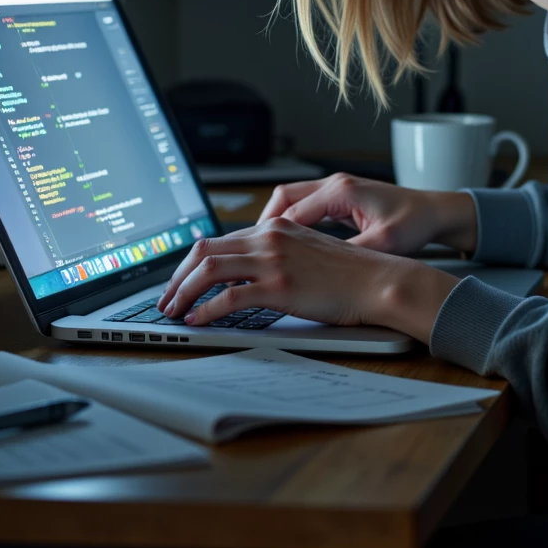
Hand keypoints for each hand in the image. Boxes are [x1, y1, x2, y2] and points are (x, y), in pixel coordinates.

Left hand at [154, 217, 459, 339]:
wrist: (381, 281)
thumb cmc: (353, 274)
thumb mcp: (309, 253)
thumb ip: (278, 256)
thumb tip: (246, 278)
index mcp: (276, 226)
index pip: (219, 239)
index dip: (192, 262)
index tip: (181, 281)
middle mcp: (270, 237)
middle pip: (204, 250)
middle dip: (177, 276)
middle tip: (167, 298)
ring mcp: (273, 260)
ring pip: (208, 269)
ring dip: (183, 292)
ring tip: (173, 310)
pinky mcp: (279, 286)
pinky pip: (228, 298)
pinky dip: (206, 310)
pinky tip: (198, 320)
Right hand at [257, 172, 477, 256]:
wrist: (436, 212)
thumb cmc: (416, 223)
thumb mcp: (384, 242)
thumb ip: (352, 251)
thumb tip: (322, 267)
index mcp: (342, 191)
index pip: (292, 210)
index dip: (270, 234)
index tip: (257, 255)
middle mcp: (335, 184)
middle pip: (283, 198)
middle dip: (263, 224)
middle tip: (250, 251)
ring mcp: (337, 190)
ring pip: (291, 201)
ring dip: (275, 223)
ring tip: (263, 250)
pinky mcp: (341, 199)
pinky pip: (305, 207)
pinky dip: (291, 224)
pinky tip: (287, 245)